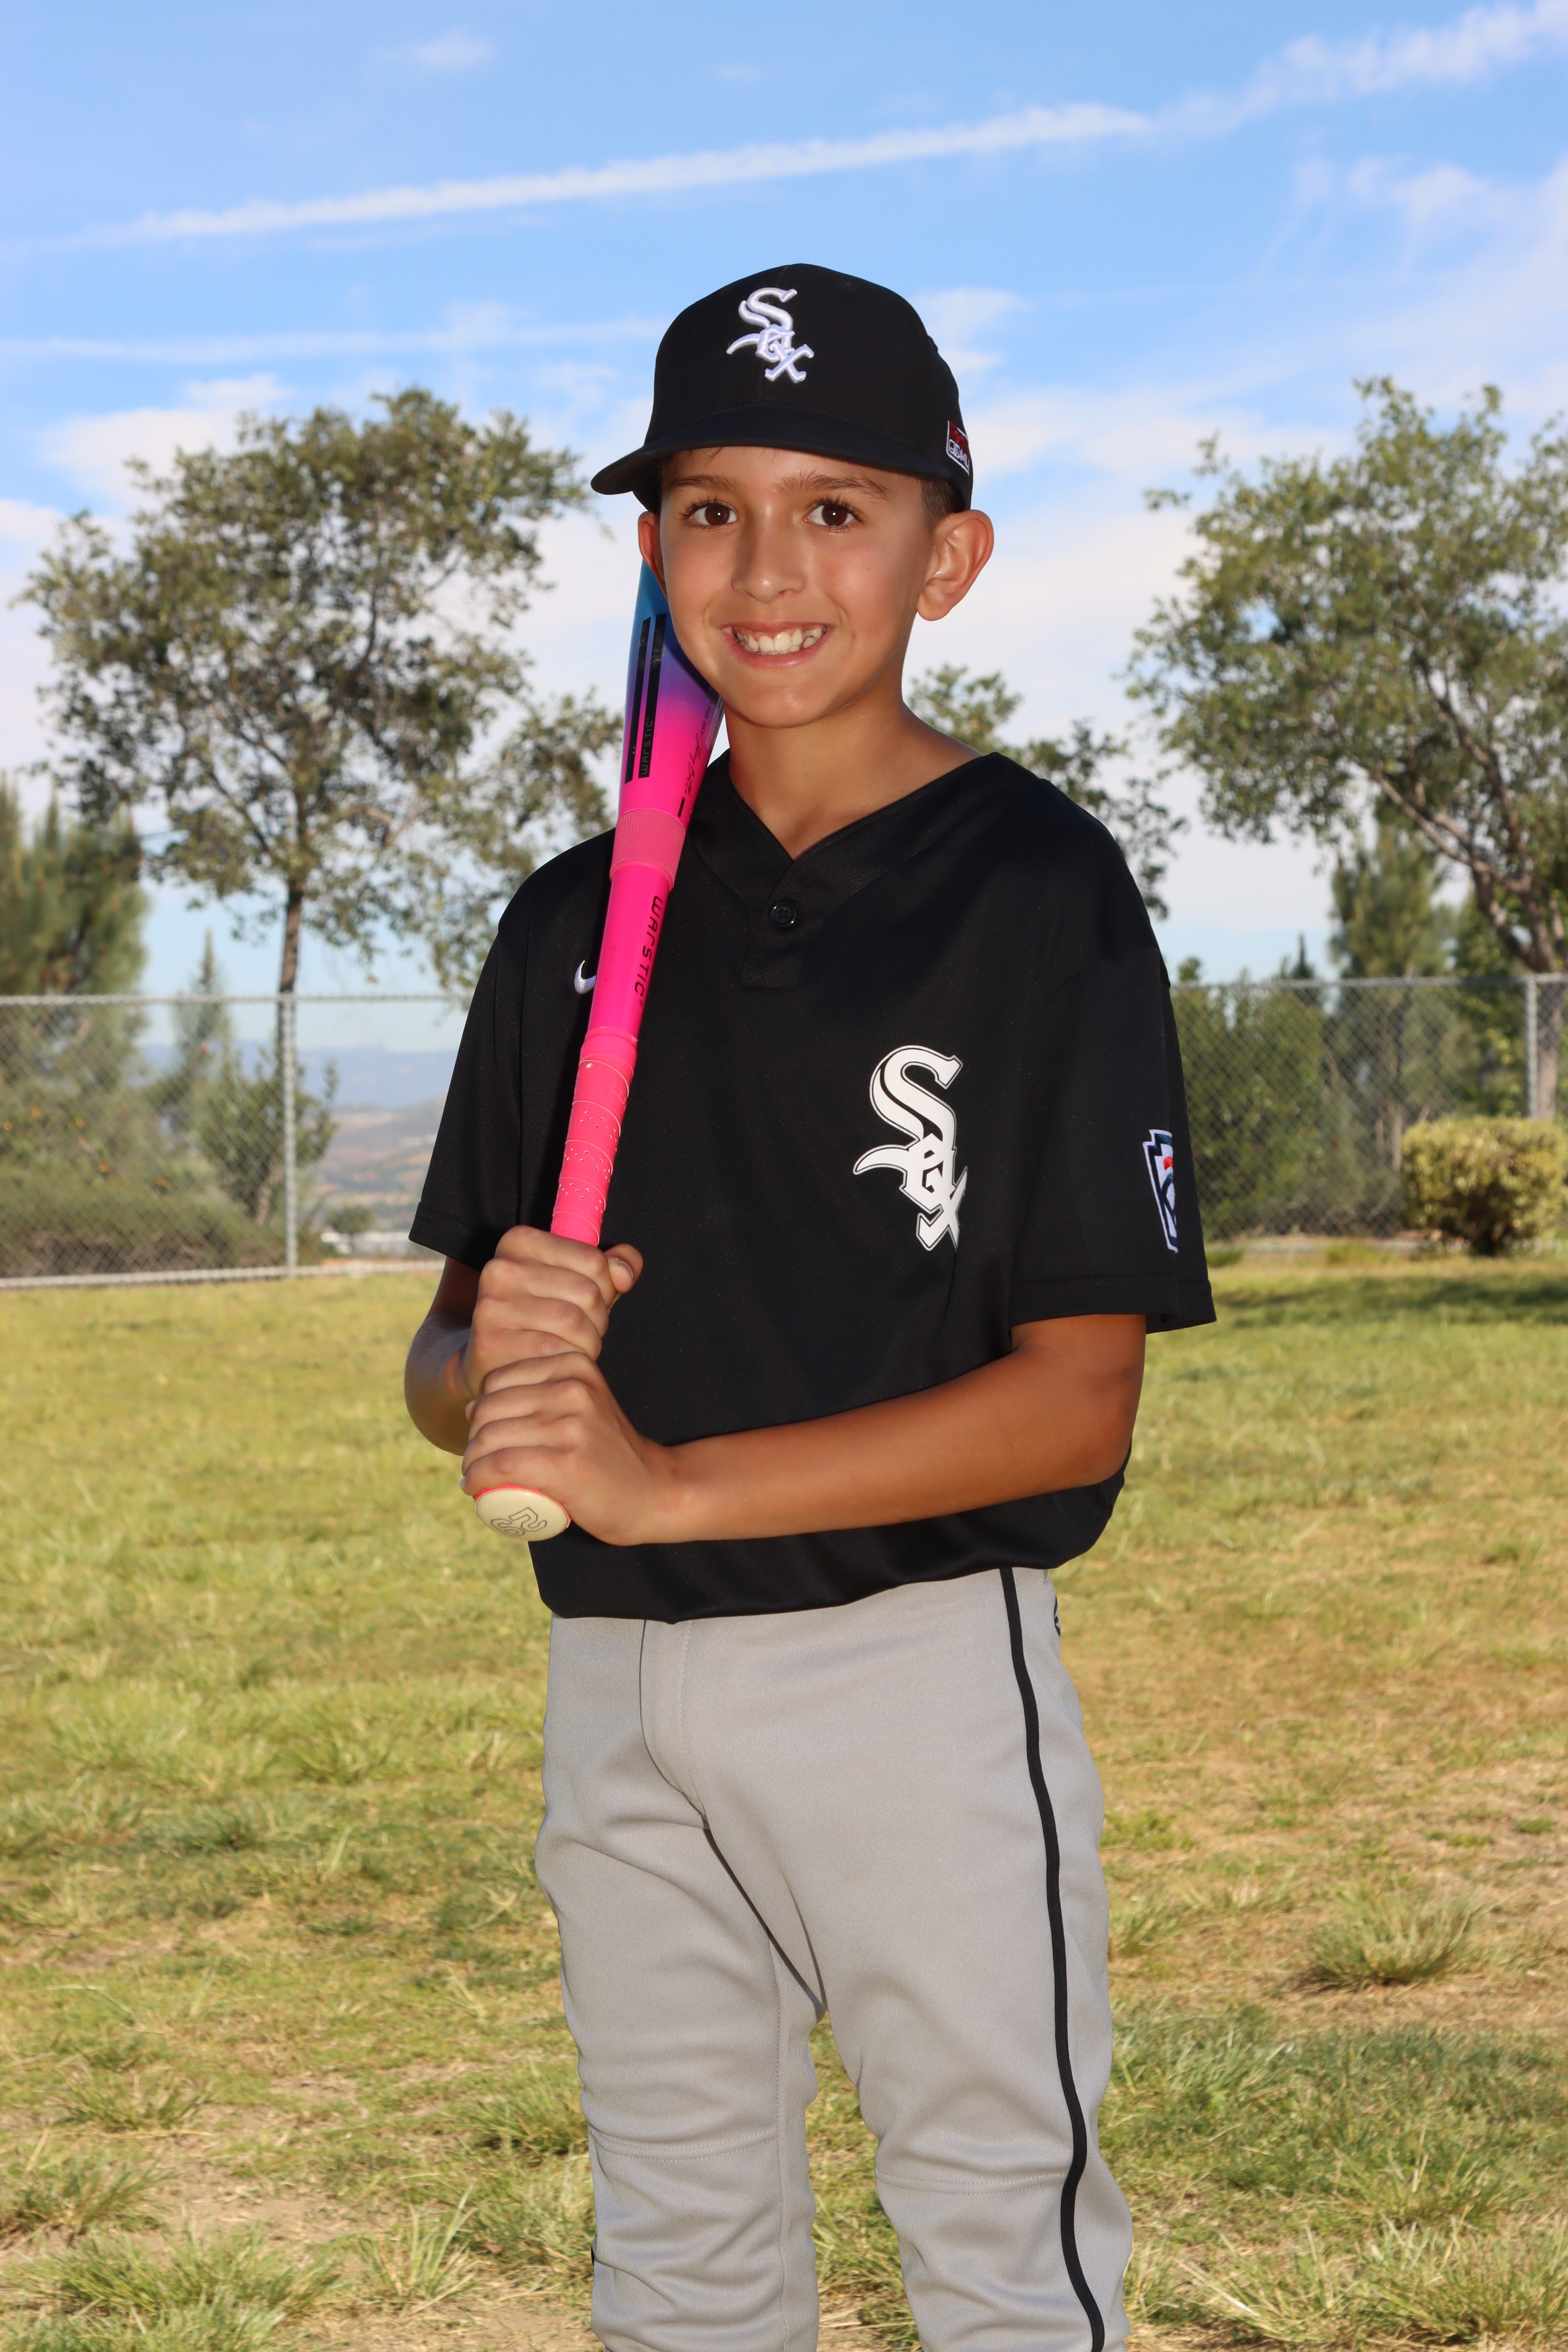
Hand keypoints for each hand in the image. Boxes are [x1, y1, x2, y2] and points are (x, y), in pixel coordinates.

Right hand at [458, 1226, 641, 1400]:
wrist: (490, 1362)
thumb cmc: (541, 1318)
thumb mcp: (576, 1283)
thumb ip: (610, 1269)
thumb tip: (625, 1273)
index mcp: (520, 1241)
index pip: (594, 1261)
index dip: (606, 1289)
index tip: (589, 1304)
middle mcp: (501, 1268)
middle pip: (587, 1292)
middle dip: (599, 1320)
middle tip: (584, 1332)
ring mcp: (492, 1305)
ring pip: (575, 1323)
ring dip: (588, 1344)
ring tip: (574, 1347)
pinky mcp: (490, 1342)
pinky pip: (555, 1353)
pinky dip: (567, 1362)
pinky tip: (557, 1363)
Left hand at [460, 1350, 683, 1546]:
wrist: (652, 1492)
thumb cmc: (607, 1454)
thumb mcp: (583, 1405)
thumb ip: (546, 1391)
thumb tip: (472, 1407)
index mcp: (575, 1365)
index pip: (497, 1380)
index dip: (479, 1411)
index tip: (484, 1439)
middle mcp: (574, 1387)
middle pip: (489, 1409)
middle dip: (472, 1440)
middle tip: (479, 1464)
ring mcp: (572, 1424)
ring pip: (489, 1438)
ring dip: (471, 1462)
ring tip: (475, 1477)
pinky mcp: (567, 1461)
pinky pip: (500, 1464)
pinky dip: (477, 1477)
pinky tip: (473, 1486)